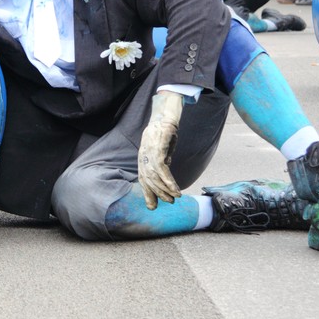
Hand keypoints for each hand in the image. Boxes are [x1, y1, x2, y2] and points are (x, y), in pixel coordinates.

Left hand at [137, 91, 183, 209]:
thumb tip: (165, 172)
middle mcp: (143, 155)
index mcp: (143, 156)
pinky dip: (168, 181)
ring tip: (174, 198)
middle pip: (147, 179)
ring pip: (154, 176)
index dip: (147, 192)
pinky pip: (162, 169)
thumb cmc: (165, 130)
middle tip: (166, 203)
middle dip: (156, 194)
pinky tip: (175, 189)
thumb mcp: (162, 148)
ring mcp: (150, 151)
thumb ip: (162, 159)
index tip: (152, 205)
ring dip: (164, 190)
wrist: (167, 113)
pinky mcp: (158, 147)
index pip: (143, 177)